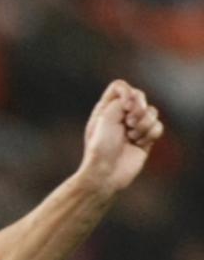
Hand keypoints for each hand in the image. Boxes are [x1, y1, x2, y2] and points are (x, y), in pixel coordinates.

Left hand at [80, 79, 163, 195]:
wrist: (105, 173)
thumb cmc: (100, 147)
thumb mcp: (105, 118)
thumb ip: (120, 101)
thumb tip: (134, 98)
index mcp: (106, 108)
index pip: (120, 86)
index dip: (127, 92)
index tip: (125, 106)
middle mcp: (120, 115)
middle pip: (140, 96)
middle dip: (138, 109)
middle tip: (129, 123)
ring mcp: (133, 127)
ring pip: (152, 112)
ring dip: (143, 125)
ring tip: (131, 137)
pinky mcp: (145, 139)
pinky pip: (158, 127)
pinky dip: (150, 135)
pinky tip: (139, 144)